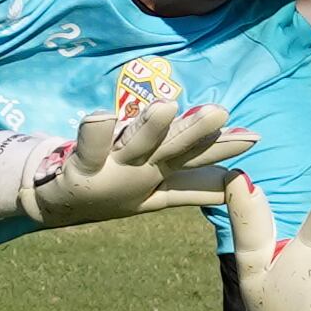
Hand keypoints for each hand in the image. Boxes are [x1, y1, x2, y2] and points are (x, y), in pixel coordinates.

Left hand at [0, 98, 260, 227]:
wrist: (57, 203)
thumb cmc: (112, 186)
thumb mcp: (158, 188)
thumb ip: (197, 185)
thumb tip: (237, 181)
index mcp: (161, 172)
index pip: (197, 159)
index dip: (223, 148)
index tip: (253, 137)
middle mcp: (142, 172)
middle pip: (173, 150)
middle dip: (196, 133)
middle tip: (219, 111)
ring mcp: (112, 170)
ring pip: (137, 145)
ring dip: (151, 128)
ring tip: (166, 107)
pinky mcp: (81, 167)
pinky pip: (89, 146)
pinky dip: (95, 132)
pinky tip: (101, 114)